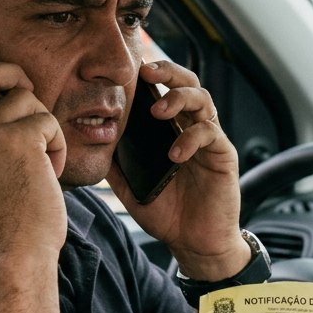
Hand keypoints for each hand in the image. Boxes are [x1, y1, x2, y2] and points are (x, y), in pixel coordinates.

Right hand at [0, 43, 67, 265]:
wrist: (16, 250)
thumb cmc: (2, 223)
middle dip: (10, 73)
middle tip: (25, 86)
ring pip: (24, 97)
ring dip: (43, 124)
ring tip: (43, 159)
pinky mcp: (18, 136)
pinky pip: (47, 120)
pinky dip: (57, 145)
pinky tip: (51, 170)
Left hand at [106, 60, 250, 280]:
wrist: (194, 244)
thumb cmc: (168, 214)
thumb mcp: (131, 187)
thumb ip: (115, 165)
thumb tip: (89, 146)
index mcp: (172, 130)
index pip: (165, 90)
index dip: (151, 74)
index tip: (129, 69)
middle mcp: (192, 128)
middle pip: (188, 83)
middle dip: (168, 71)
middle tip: (146, 72)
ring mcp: (210, 140)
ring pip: (203, 100)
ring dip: (179, 98)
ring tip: (158, 111)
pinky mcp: (223, 155)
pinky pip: (210, 134)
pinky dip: (191, 138)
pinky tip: (174, 153)